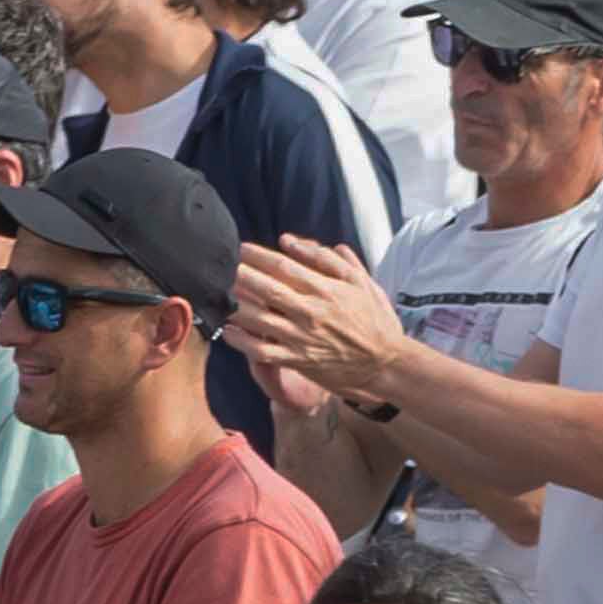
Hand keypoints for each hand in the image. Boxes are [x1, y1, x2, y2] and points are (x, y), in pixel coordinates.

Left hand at [229, 235, 406, 405]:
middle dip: (239, 276)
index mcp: (327, 290)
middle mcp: (312, 312)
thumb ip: (328, 259)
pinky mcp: (298, 359)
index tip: (238, 248)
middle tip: (218, 266)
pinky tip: (228, 330)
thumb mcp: (360, 282)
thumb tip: (291, 242)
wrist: (386, 362)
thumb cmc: (374, 319)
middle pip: (266, 289)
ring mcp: (303, 337)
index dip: (257, 256)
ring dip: (234, 305)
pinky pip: (262, 351)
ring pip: (260, 319)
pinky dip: (242, 341)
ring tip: (216, 294)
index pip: (284, 267)